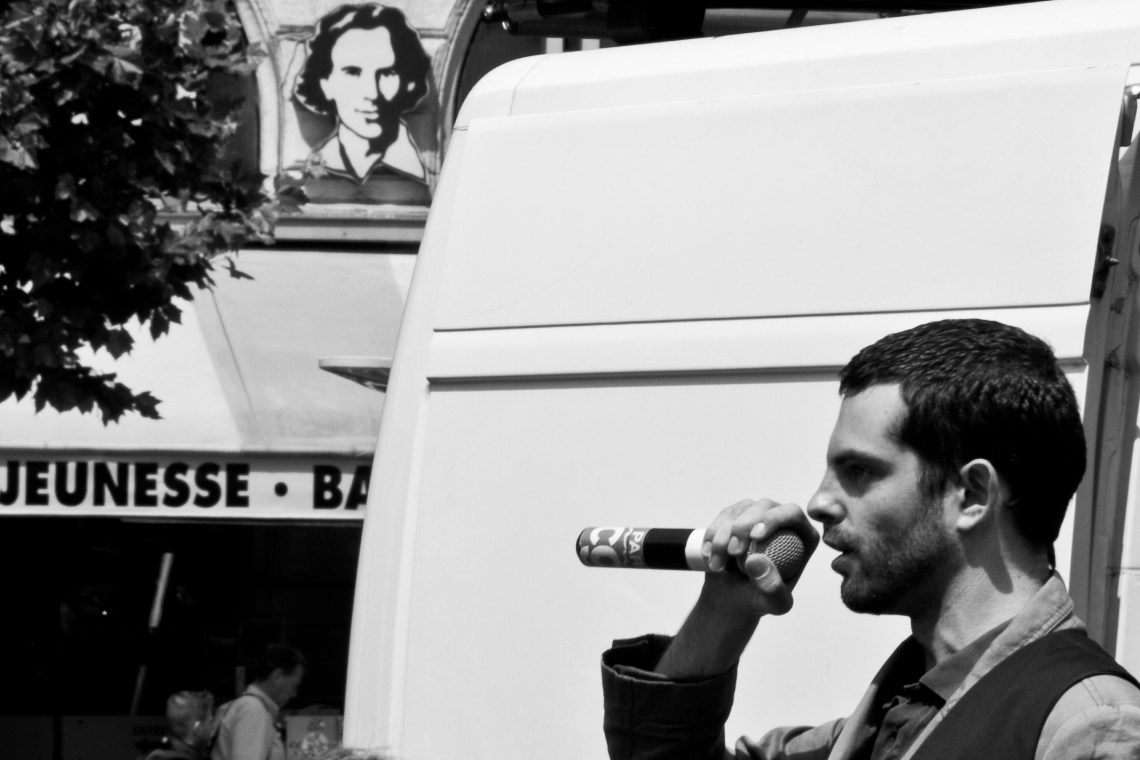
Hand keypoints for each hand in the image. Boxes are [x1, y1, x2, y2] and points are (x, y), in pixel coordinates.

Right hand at [699, 498, 819, 618]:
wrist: (732, 597)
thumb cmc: (757, 600)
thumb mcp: (773, 605)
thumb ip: (773, 589)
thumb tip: (758, 560)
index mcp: (803, 538)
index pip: (793, 514)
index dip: (774, 519)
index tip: (755, 536)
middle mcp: (783, 522)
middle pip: (765, 506)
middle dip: (743, 527)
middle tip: (731, 552)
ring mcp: (759, 516)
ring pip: (741, 510)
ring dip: (724, 535)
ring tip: (717, 565)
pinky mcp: (739, 516)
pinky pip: (725, 514)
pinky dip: (713, 532)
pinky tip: (709, 553)